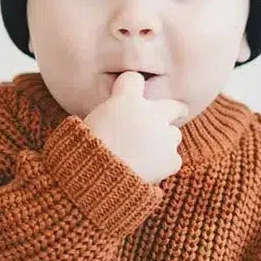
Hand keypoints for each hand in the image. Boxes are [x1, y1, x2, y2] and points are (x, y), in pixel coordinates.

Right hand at [83, 70, 188, 184]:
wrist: (96, 181)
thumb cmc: (84, 153)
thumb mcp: (89, 123)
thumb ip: (109, 114)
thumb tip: (113, 118)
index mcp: (126, 101)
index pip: (134, 80)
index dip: (132, 87)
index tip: (135, 91)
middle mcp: (150, 114)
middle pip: (173, 105)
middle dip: (174, 111)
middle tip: (176, 114)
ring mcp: (163, 137)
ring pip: (173, 134)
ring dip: (164, 142)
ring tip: (146, 156)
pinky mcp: (171, 160)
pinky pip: (173, 160)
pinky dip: (163, 166)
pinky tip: (148, 172)